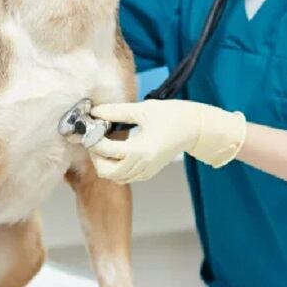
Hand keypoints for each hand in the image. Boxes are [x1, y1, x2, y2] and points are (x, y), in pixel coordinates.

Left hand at [87, 100, 246, 182]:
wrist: (197, 128)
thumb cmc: (174, 115)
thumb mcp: (143, 109)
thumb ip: (117, 112)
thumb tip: (96, 111)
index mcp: (140, 150)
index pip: (105, 150)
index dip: (93, 139)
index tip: (89, 127)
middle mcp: (142, 165)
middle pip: (106, 172)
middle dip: (96, 156)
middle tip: (95, 139)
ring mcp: (146, 171)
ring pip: (115, 177)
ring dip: (105, 163)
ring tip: (106, 143)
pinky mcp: (149, 172)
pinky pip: (126, 176)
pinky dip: (117, 166)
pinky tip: (119, 149)